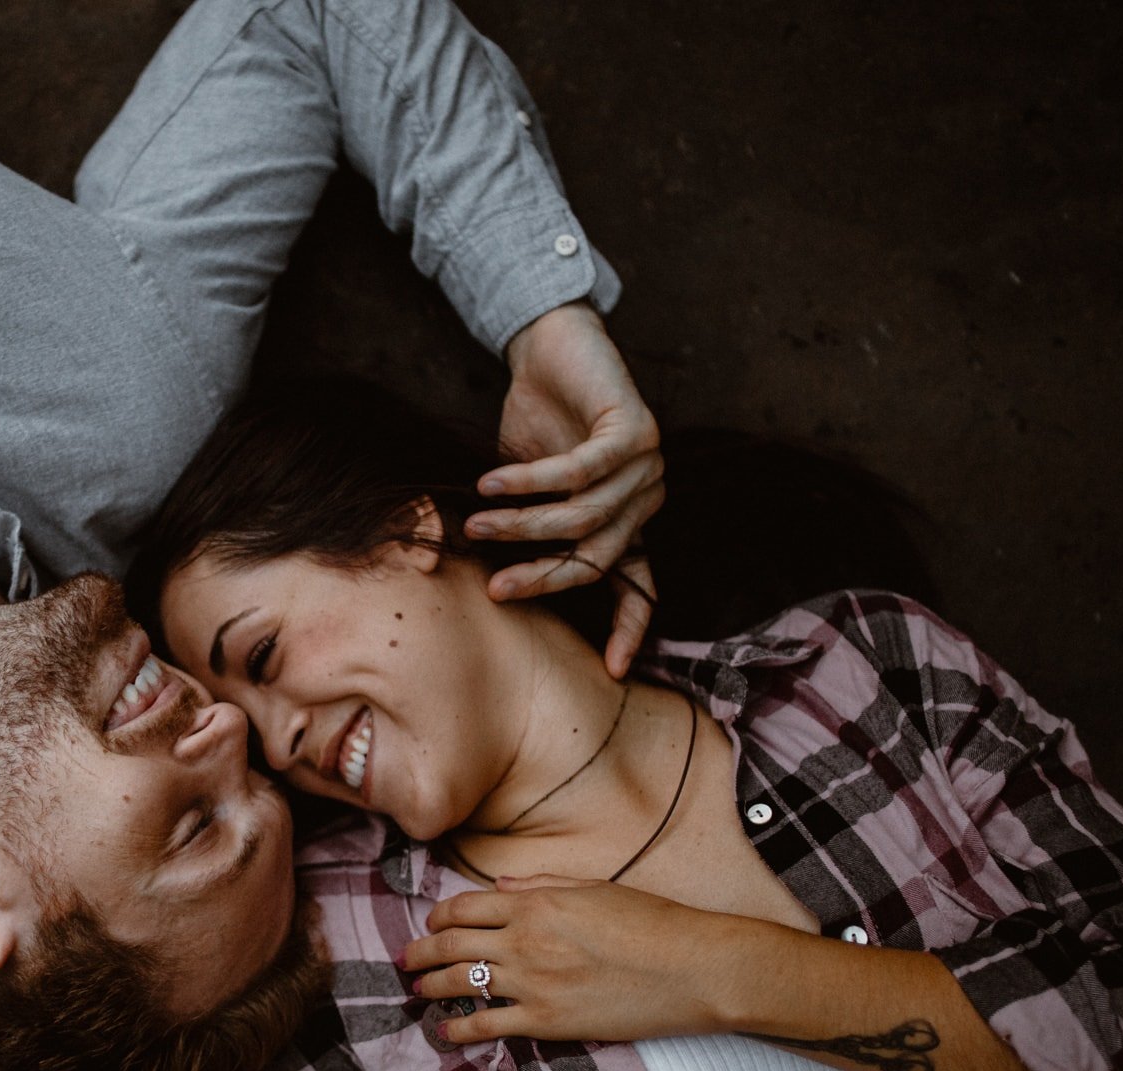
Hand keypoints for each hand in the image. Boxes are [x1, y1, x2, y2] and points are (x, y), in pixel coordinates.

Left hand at [401, 874, 744, 1045]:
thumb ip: (541, 885)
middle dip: (421, 951)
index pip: (466, 907)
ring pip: (461, 983)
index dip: (439, 916)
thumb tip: (499, 887)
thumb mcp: (595, 888)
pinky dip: (459, 1029)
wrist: (692, 968)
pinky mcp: (546, 1021)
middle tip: (406, 959)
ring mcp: (532, 982)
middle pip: (452, 943)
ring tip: (417, 990)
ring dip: (431, 986)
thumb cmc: (653, 923)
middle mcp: (524, 939)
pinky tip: (445, 1031)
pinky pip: (487, 1026)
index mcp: (536, 902)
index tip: (431, 923)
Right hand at [478, 303, 664, 678]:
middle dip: (545, 578)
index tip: (612, 669)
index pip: (636, 584)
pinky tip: (492, 482)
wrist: (552, 348)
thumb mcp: (526, 489)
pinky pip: (578, 472)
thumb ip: (523, 530)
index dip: (628, 626)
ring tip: (476, 525)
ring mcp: (646, 466)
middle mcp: (644, 498)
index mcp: (626, 520)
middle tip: (496, 590)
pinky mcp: (634, 430)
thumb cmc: (536, 422)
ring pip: (583, 517)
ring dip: (523, 526)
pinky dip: (531, 481)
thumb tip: (480, 582)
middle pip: (597, 557)